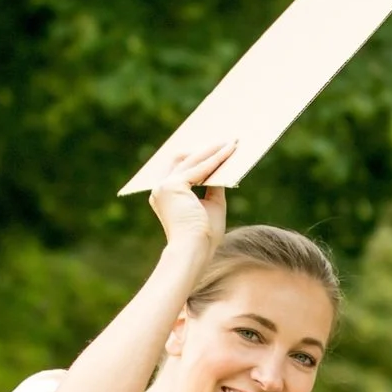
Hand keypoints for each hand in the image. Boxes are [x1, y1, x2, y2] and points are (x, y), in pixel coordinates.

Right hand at [148, 139, 235, 269]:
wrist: (194, 251)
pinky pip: (199, 167)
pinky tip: (228, 151)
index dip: (198, 158)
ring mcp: (164, 186)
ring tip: (230, 142)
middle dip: (205, 150)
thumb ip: (214, 186)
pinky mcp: (173, 185)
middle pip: (183, 160)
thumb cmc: (203, 236)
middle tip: (224, 140)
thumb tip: (222, 167)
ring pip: (191, 161)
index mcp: (165, 196)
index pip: (180, 170)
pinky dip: (215, 159)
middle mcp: (160, 189)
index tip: (214, 147)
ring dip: (212, 150)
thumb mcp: (212, 206)